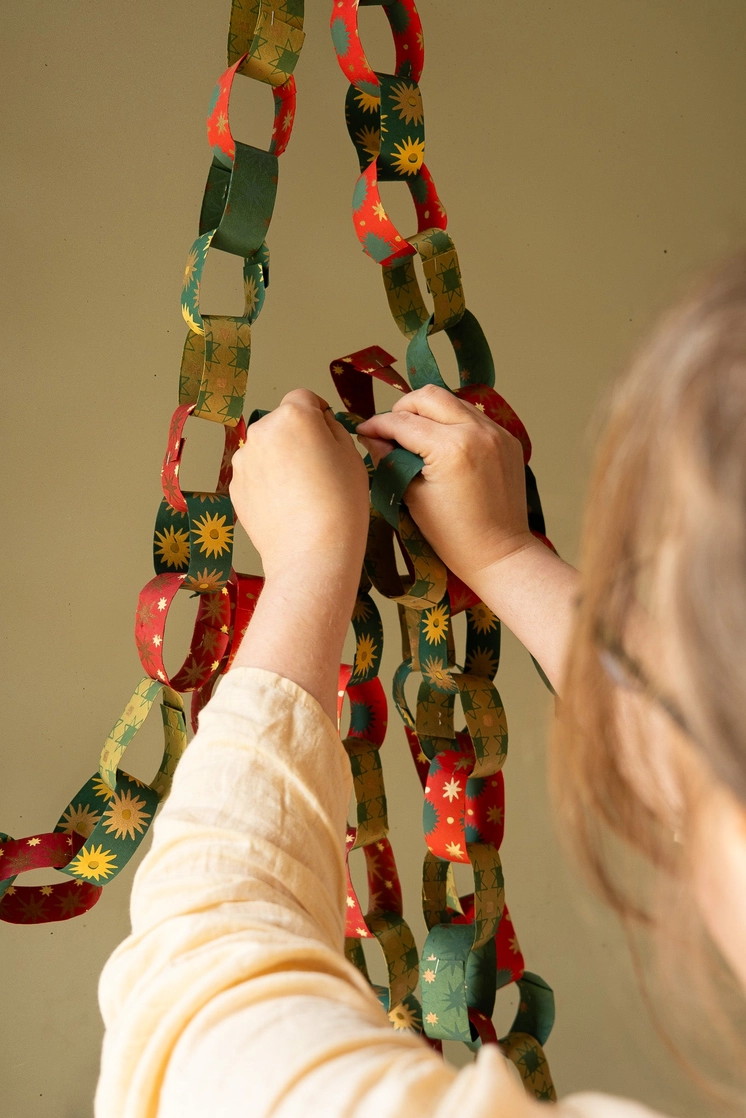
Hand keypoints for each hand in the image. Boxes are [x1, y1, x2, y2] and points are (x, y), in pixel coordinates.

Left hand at [230, 389, 369, 582]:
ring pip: (267, 448)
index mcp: (294, 416)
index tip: (327, 436)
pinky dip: (268, 482)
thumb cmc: (340, 504)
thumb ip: (332, 428)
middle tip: (318, 470)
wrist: (312, 554)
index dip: (318, 415)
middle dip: (297, 437)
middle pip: (282, 423)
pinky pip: (256, 473)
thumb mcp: (351, 455)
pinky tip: (286, 504)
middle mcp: (261, 431)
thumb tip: (319, 422)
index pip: (304, 398)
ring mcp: (244, 460)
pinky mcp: (235, 486)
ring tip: (302, 492)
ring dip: (280, 459)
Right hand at [357, 384, 537, 586]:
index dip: (377, 425)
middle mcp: (477, 432)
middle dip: (403, 409)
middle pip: (428, 396)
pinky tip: (443, 445)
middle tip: (390, 430)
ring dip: (429, 413)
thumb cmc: (453, 536)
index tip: (363, 431)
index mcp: (451, 448)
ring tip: (416, 437)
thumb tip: (370, 437)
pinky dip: (453, 423)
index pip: (403, 422)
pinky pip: (473, 416)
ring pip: (452, 401)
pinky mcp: (508, 439)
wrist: (499, 554)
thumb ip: (389, 460)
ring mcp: (497, 433)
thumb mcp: (412, 498)